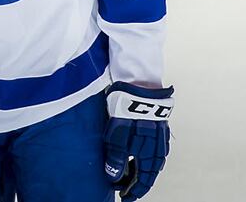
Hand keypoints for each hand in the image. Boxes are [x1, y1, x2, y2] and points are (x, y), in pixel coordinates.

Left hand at [104, 82, 173, 200]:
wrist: (138, 83)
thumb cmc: (125, 107)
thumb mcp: (116, 135)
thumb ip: (115, 158)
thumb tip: (113, 177)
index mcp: (147, 151)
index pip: (143, 178)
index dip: (134, 189)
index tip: (126, 196)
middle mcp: (157, 145)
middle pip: (151, 171)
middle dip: (140, 183)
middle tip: (130, 190)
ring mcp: (160, 134)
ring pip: (155, 160)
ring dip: (145, 171)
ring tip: (135, 176)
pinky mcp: (159, 124)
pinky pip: (158, 148)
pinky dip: (151, 157)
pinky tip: (144, 155)